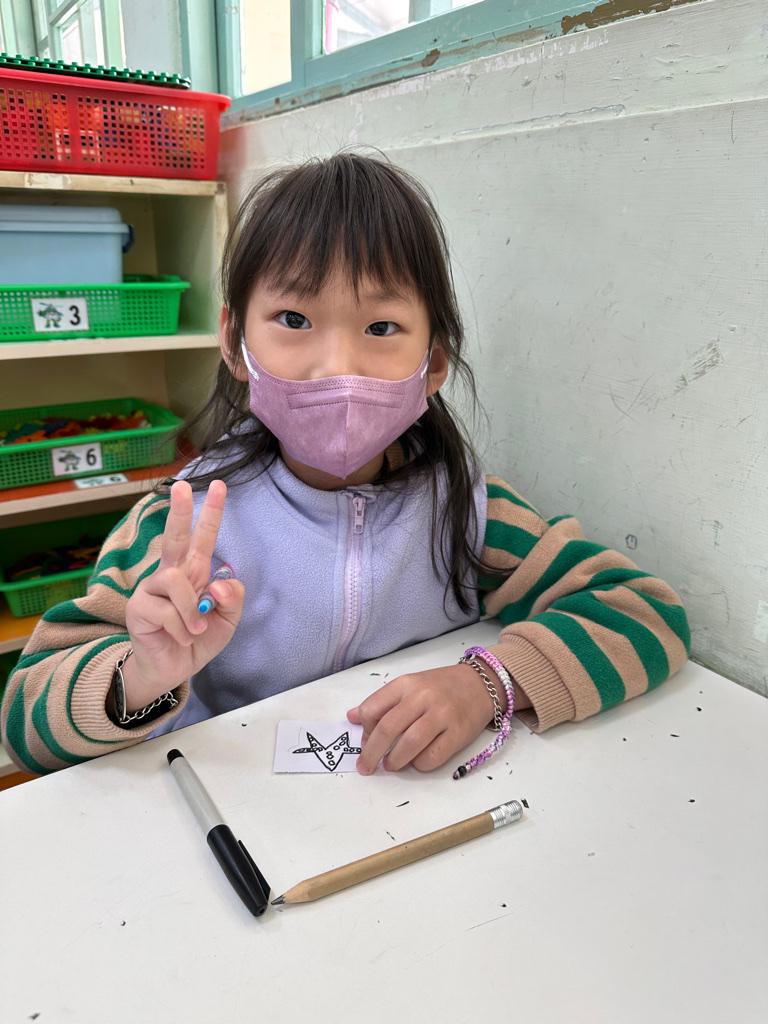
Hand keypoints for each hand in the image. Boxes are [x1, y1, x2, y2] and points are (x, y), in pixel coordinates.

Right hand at [123, 479, 244, 710]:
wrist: (174, 669)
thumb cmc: (197, 639)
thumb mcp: (227, 620)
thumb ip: (232, 598)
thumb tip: (220, 581)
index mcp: (193, 572)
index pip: (203, 537)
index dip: (212, 512)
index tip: (219, 485)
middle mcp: (171, 574)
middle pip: (175, 535)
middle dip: (179, 510)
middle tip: (181, 485)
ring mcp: (151, 588)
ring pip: (177, 581)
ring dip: (192, 609)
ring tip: (195, 628)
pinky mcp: (138, 607)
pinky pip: (167, 611)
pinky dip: (182, 627)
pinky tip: (181, 636)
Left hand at [347, 663, 500, 773]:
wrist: (481, 684)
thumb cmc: (441, 687)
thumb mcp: (409, 685)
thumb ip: (381, 702)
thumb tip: (351, 717)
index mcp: (406, 684)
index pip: (372, 709)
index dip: (364, 731)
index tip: (364, 742)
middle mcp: (422, 697)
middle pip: (387, 729)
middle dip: (371, 753)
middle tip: (365, 766)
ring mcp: (441, 715)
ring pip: (408, 745)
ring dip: (394, 761)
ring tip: (390, 765)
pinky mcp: (457, 734)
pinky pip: (431, 757)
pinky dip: (419, 765)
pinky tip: (416, 761)